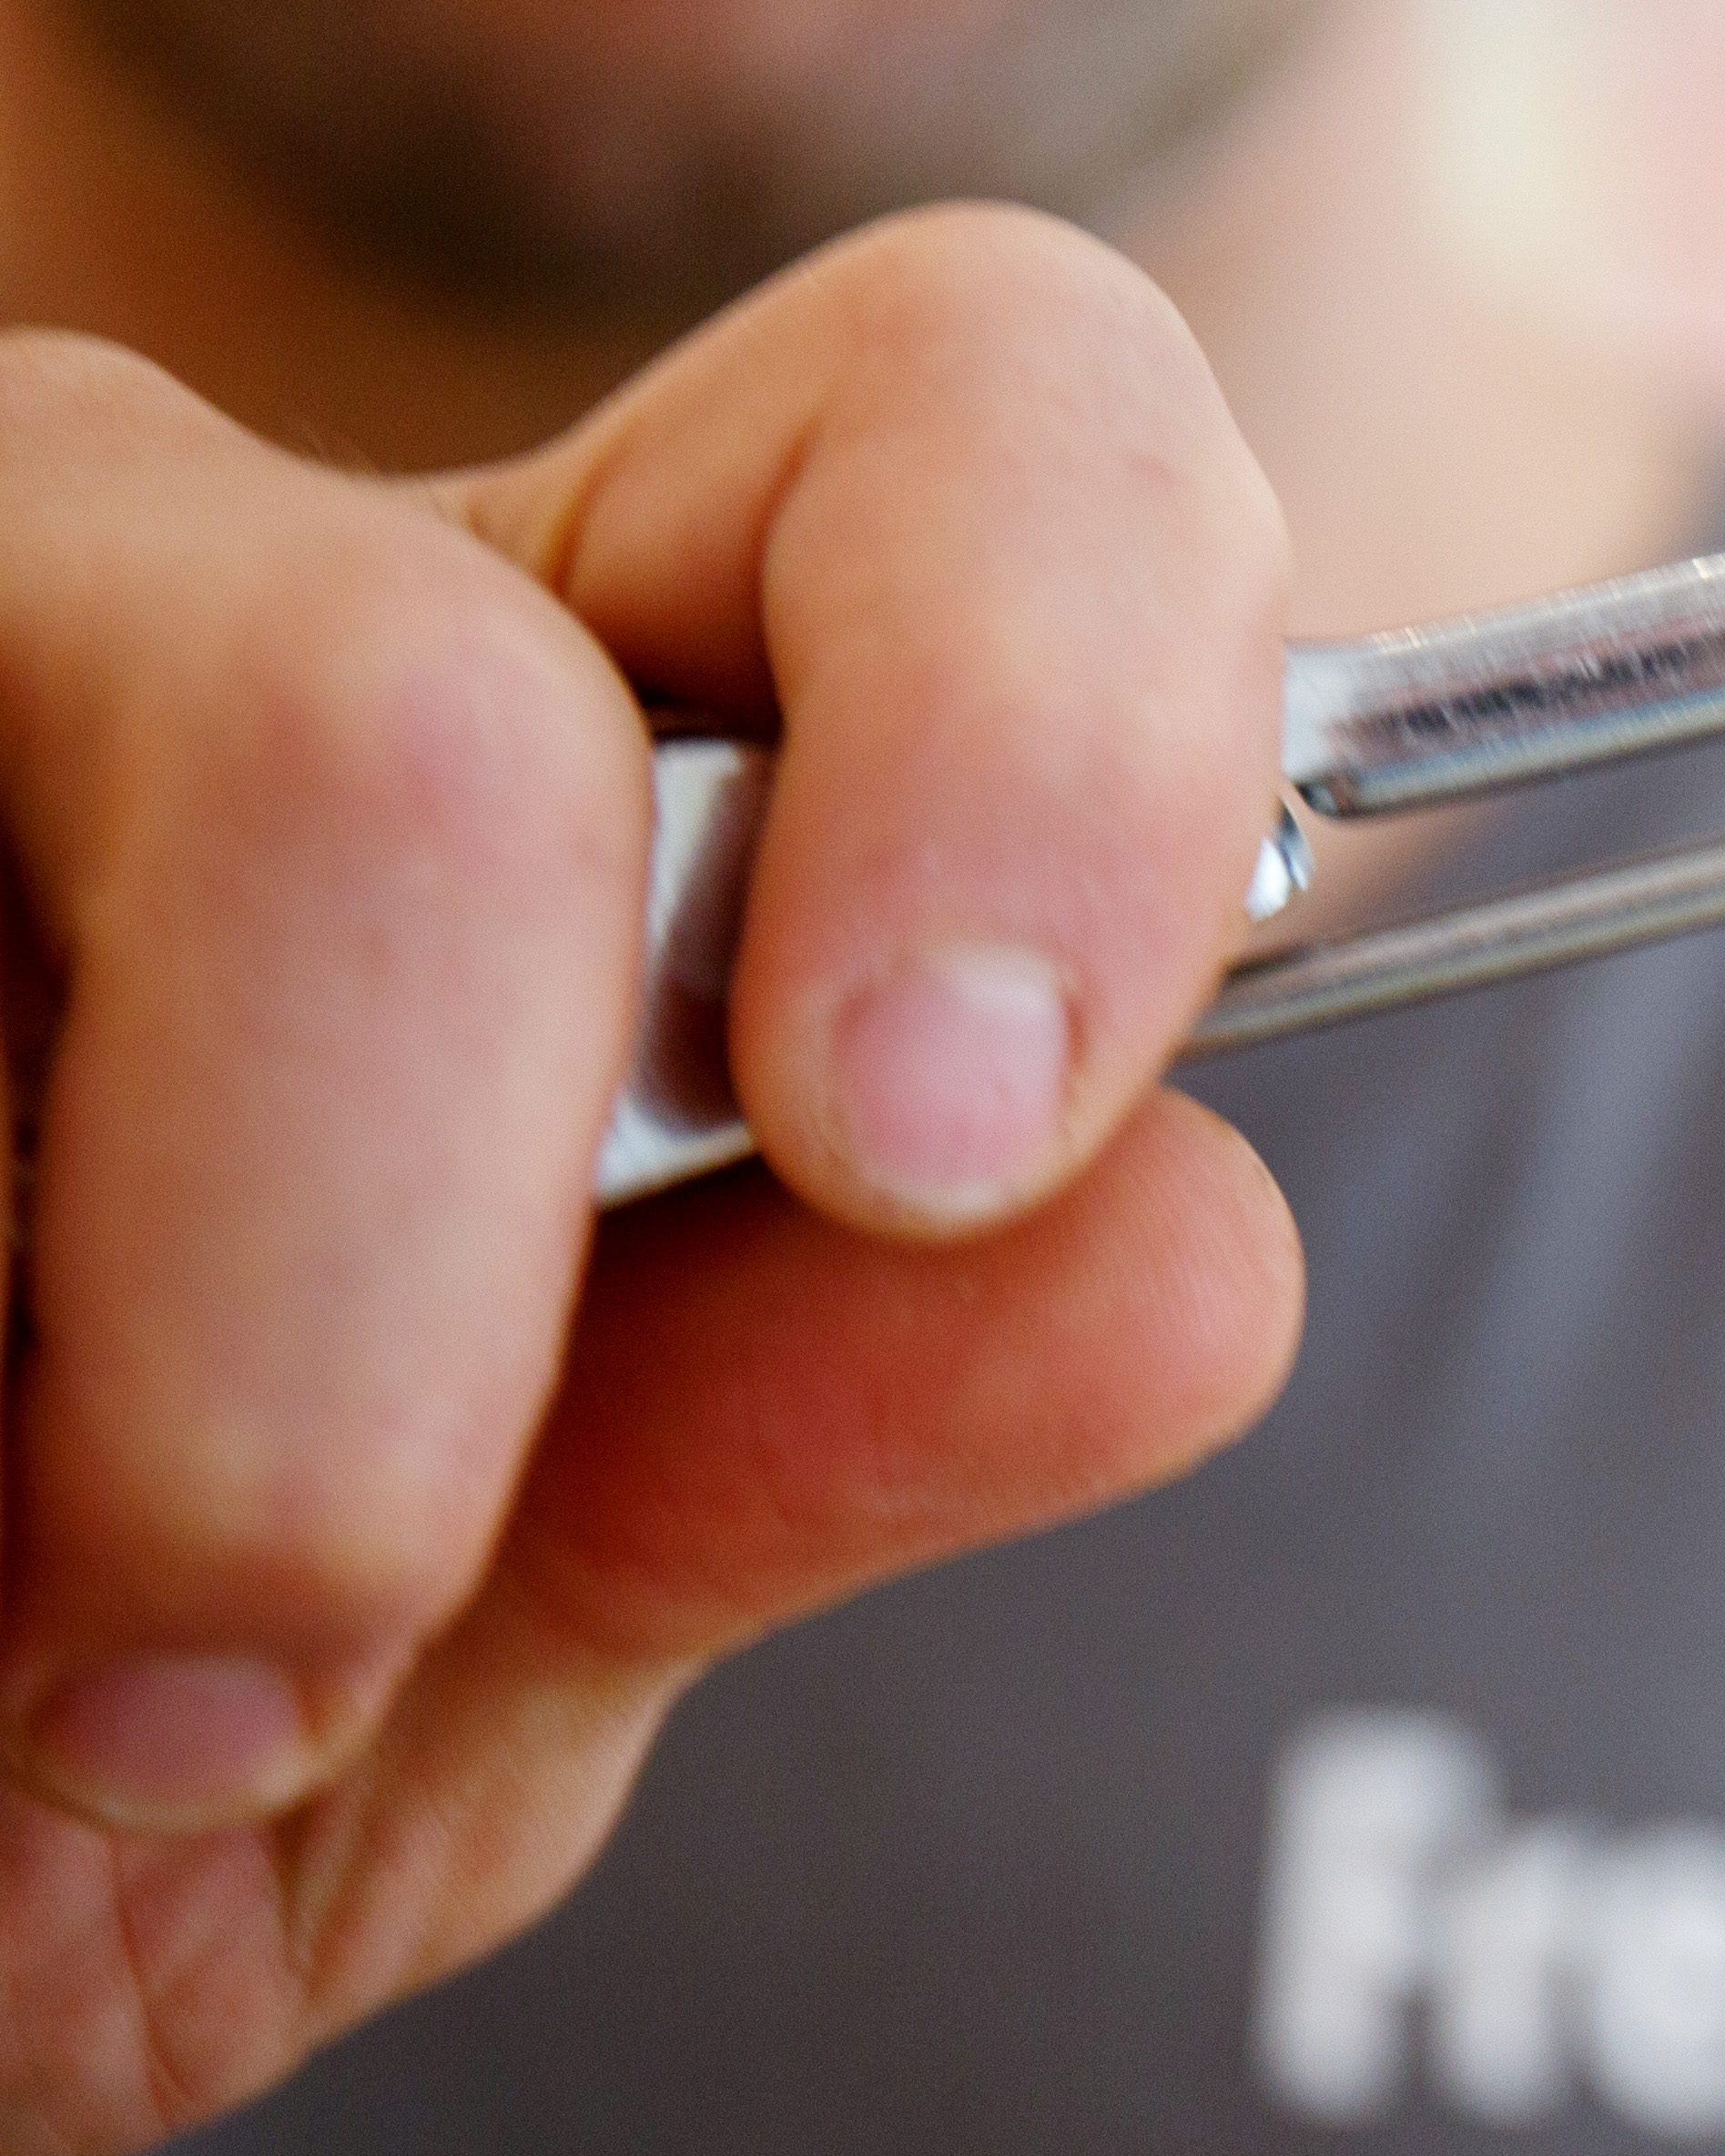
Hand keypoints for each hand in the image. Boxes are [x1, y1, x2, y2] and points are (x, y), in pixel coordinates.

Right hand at [0, 205, 1301, 2155]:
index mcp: (583, 719)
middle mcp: (198, 580)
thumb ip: (799, 1442)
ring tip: (62, 1676)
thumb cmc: (98, 1743)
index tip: (934, 1150)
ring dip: (155, 1402)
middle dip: (402, 1260)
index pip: (984, 412)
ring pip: (174, 817)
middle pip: (428, 718)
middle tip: (302, 1628)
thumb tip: (1182, 1251)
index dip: (1048, 732)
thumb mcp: (486, 1649)